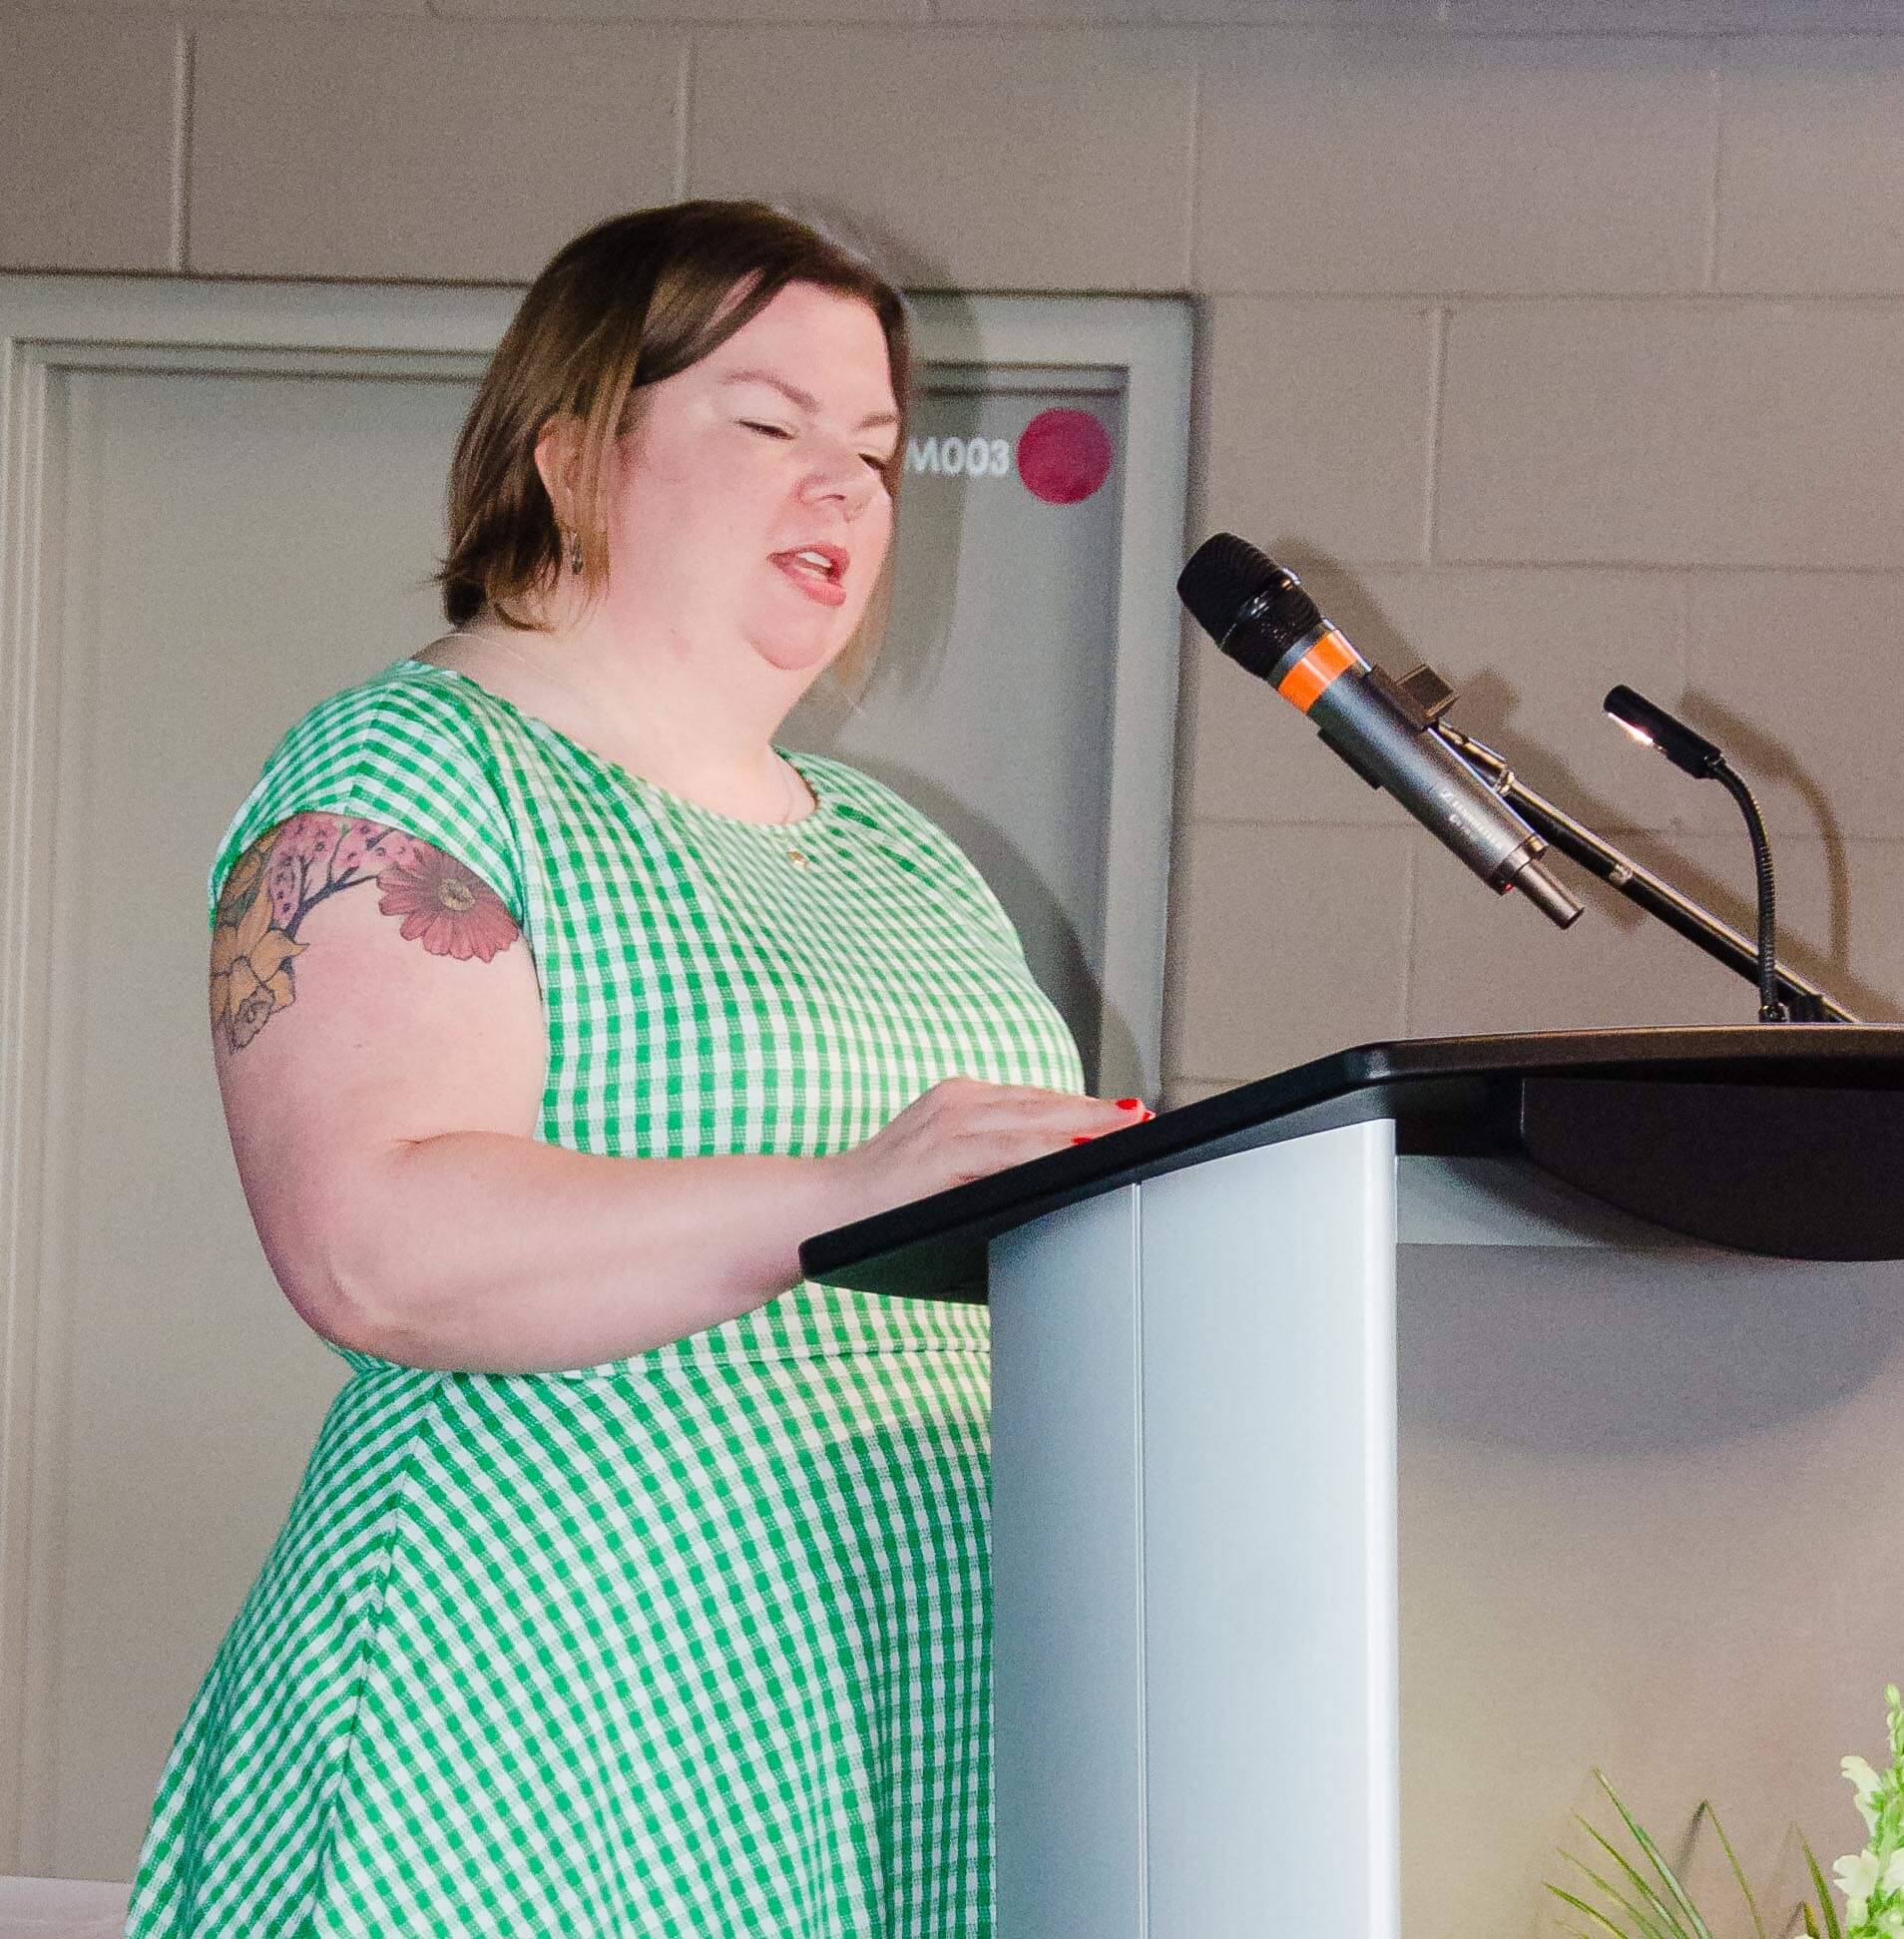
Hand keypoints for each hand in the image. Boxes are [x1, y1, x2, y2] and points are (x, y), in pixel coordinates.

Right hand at [820, 1075, 1153, 1225]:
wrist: (819, 1214)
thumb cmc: (880, 1205)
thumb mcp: (940, 1171)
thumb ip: (985, 1166)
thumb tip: (1042, 1183)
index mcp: (957, 1101)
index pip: (1035, 1100)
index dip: (1083, 1108)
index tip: (1125, 1114)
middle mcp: (956, 1102)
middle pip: (1045, 1104)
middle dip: (1097, 1114)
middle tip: (1144, 1119)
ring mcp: (949, 1124)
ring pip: (1036, 1121)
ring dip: (1088, 1126)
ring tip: (1130, 1132)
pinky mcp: (943, 1154)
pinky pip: (1010, 1152)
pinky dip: (1050, 1151)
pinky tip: (1082, 1154)